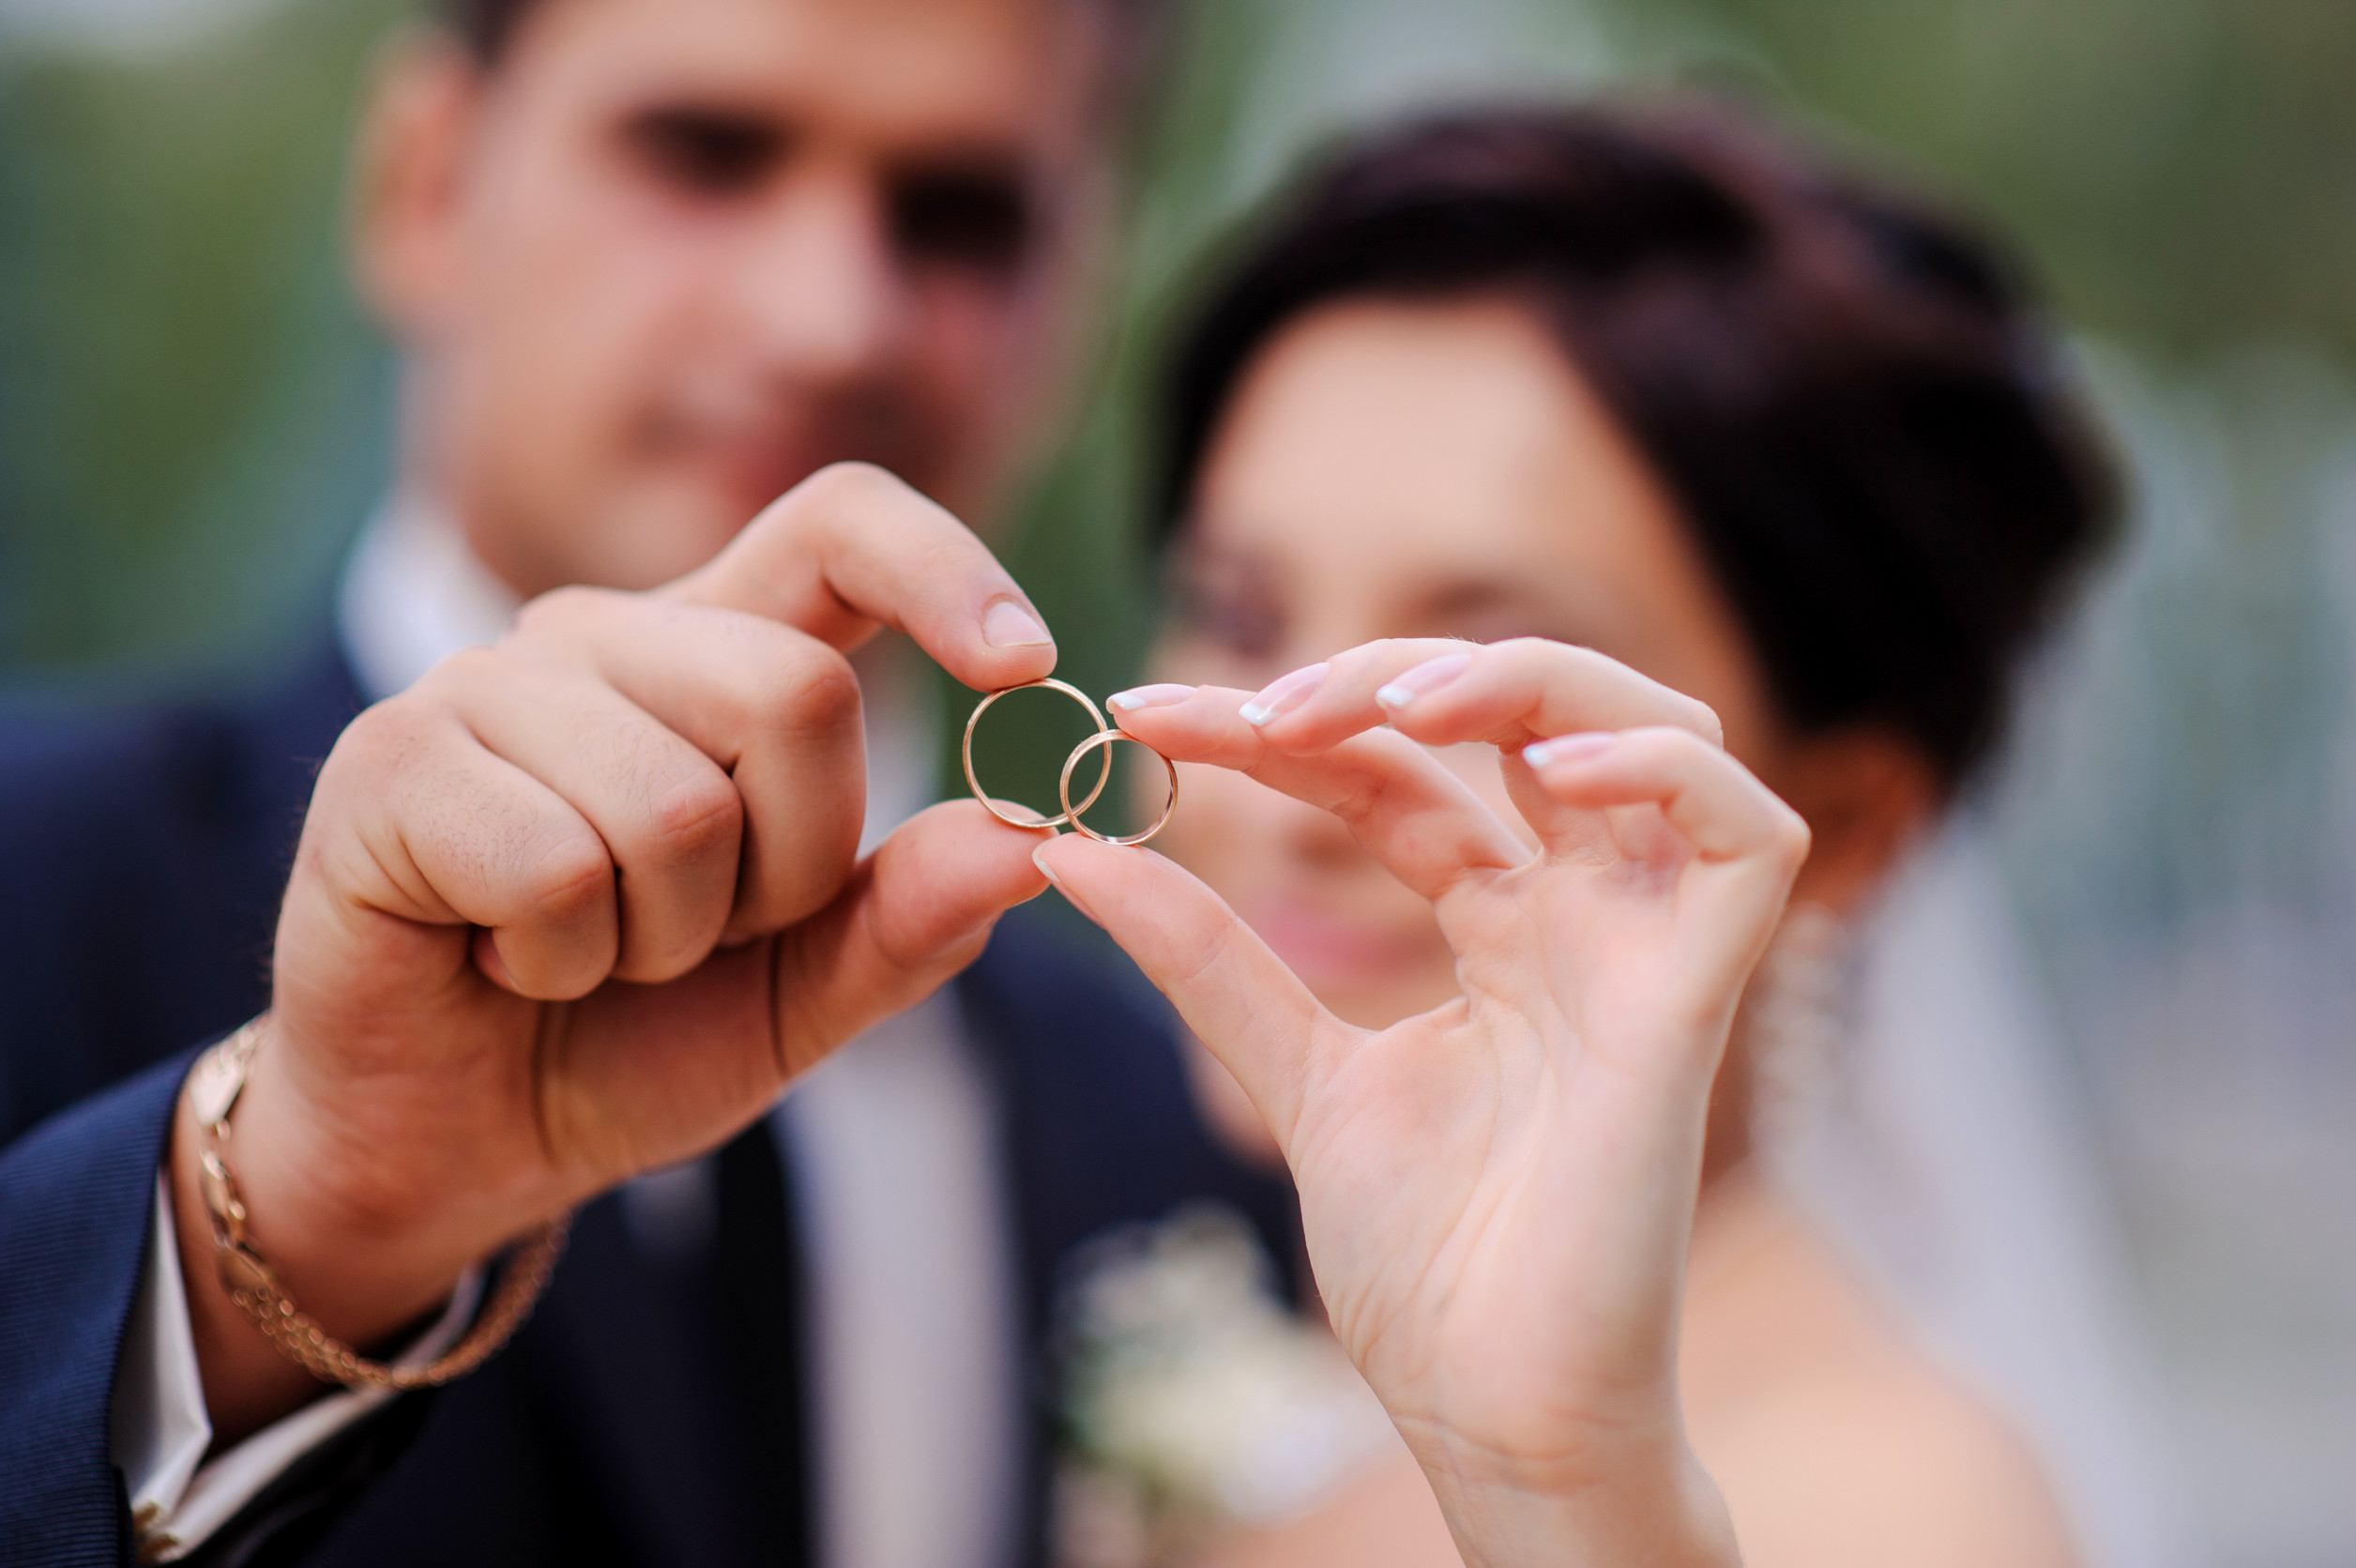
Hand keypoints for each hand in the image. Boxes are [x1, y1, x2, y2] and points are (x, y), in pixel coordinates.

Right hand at [174, 465, 1058, 1439]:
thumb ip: (912, 916)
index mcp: (719, 655)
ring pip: (680, 803)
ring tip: (590, 954)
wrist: (451, 1141)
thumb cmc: (627, 1040)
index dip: (943, 568)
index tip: (1028, 665)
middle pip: (798, 692)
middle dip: (791, 870)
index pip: (841, 524)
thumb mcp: (803, 993)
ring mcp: (484, 683)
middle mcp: (603, 636)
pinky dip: (562, 961)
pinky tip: (506, 962)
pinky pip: (558, 869)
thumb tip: (1032, 838)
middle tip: (702, 936)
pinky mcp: (389, 760)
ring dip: (664, 937)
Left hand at [1038, 638, 1808, 1567]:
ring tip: (1391, 706)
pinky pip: (1747, 835)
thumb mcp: (1290, 1077)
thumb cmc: (1426, 1270)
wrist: (1493, 1415)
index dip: (1283, 727)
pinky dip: (1659, 767)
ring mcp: (1648, 952)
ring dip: (1526, 684)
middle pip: (1526, 718)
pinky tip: (1540, 767)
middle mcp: (1584, 920)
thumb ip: (1206, 961)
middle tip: (1259, 709)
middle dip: (1394, 680)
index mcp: (1502, 930)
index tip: (1146, 716)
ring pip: (1657, 731)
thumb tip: (1068, 851)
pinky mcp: (1700, 1003)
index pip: (1398, 772)